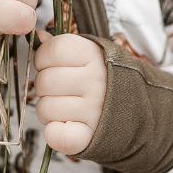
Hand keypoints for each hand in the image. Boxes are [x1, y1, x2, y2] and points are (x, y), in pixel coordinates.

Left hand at [34, 33, 106, 154]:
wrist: (136, 112)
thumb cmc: (103, 80)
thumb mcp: (88, 56)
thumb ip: (60, 46)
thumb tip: (37, 36)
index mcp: (93, 55)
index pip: (51, 51)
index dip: (44, 59)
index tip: (53, 66)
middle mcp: (95, 81)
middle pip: (44, 81)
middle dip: (45, 88)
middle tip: (60, 91)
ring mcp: (93, 110)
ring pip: (44, 109)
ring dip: (48, 111)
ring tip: (66, 108)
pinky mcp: (89, 136)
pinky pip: (55, 135)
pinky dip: (54, 133)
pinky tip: (66, 125)